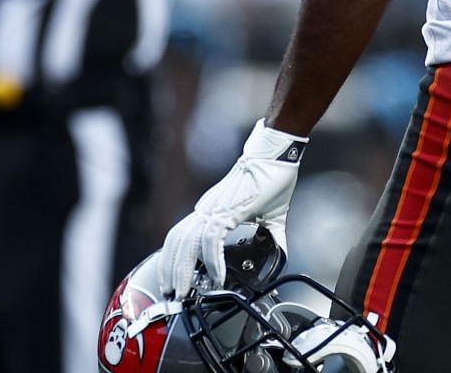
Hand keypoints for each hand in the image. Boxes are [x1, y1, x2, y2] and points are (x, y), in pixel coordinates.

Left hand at [160, 120, 307, 297]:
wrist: (277, 154)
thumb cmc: (272, 178)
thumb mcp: (270, 216)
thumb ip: (270, 237)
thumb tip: (280, 254)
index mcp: (212, 210)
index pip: (182, 237)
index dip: (174, 259)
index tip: (176, 281)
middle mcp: (207, 209)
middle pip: (177, 242)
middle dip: (171, 270)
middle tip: (173, 295)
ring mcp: (215, 208)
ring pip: (187, 242)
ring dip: (182, 269)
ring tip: (184, 292)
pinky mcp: (228, 209)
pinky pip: (212, 239)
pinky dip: (212, 260)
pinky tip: (217, 277)